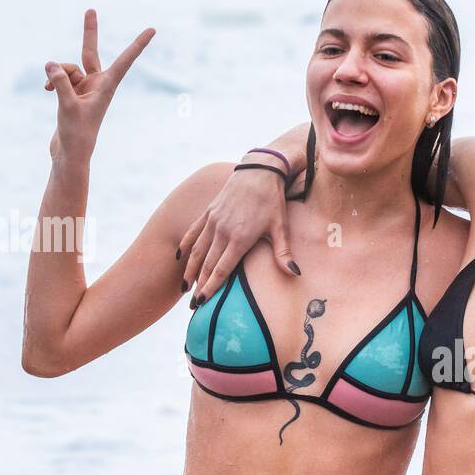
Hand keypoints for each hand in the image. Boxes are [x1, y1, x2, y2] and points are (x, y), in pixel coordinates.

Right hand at [43, 9, 153, 164]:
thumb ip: (61, 82)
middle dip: (88, 31)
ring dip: (57, 74)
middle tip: (90, 9)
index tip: (152, 29)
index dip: (138, 44)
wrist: (70, 154)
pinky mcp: (72, 93)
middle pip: (90, 52)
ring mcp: (84, 88)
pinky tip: (47, 90)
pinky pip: (60, 77)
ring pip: (67, 68)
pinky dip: (53, 80)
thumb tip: (51, 63)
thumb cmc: (76, 134)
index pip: (125, 60)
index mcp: (107, 86)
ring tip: (52, 90)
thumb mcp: (67, 106)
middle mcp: (98, 84)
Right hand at [179, 161, 295, 308]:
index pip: (221, 269)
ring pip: (197, 250)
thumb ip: (283, 253)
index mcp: (239, 238)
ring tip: (185, 287)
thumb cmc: (272, 200)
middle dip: (199, 284)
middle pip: (206, 263)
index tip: (203, 301)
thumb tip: (294, 274)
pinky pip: (194, 232)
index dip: (211, 286)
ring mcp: (213, 220)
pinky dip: (186, 246)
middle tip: (194, 304)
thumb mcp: (280, 227)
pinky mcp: (209, 211)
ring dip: (190, 269)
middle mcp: (222, 230)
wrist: (259, 170)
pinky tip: (180, 258)